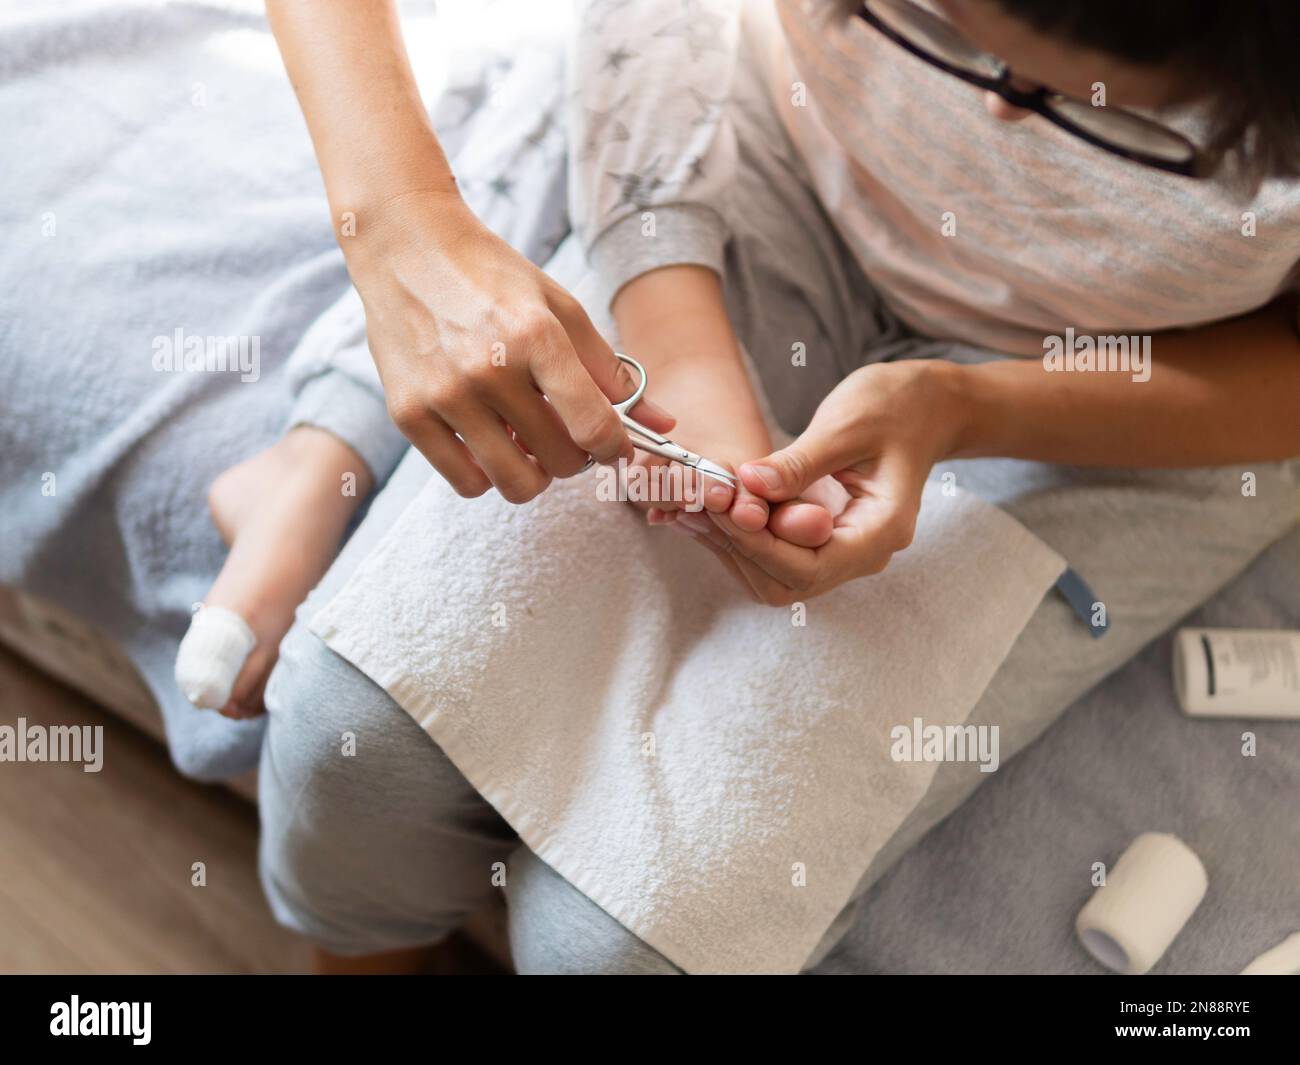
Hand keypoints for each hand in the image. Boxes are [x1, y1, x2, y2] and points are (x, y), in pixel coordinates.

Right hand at [348, 191, 674, 501]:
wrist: (406, 245)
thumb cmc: (491, 276)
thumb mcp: (560, 307)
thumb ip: (610, 370)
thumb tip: (664, 425)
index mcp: (536, 336)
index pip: (594, 427)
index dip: (614, 447)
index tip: (612, 445)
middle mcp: (488, 368)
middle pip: (560, 461)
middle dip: (574, 457)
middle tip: (564, 434)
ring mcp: (445, 394)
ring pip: (515, 483)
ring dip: (533, 474)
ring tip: (527, 443)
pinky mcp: (408, 414)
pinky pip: (466, 483)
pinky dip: (486, 475)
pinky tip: (489, 443)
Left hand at [676, 360, 968, 604]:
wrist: (930, 406)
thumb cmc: (898, 407)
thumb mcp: (847, 425)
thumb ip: (799, 463)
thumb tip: (748, 486)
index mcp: (881, 531)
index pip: (809, 566)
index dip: (758, 542)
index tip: (722, 505)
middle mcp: (863, 552)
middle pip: (786, 583)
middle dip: (739, 547)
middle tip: (701, 503)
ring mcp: (842, 549)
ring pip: (774, 575)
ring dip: (733, 544)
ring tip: (695, 503)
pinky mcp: (821, 537)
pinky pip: (776, 553)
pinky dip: (741, 534)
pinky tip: (710, 505)